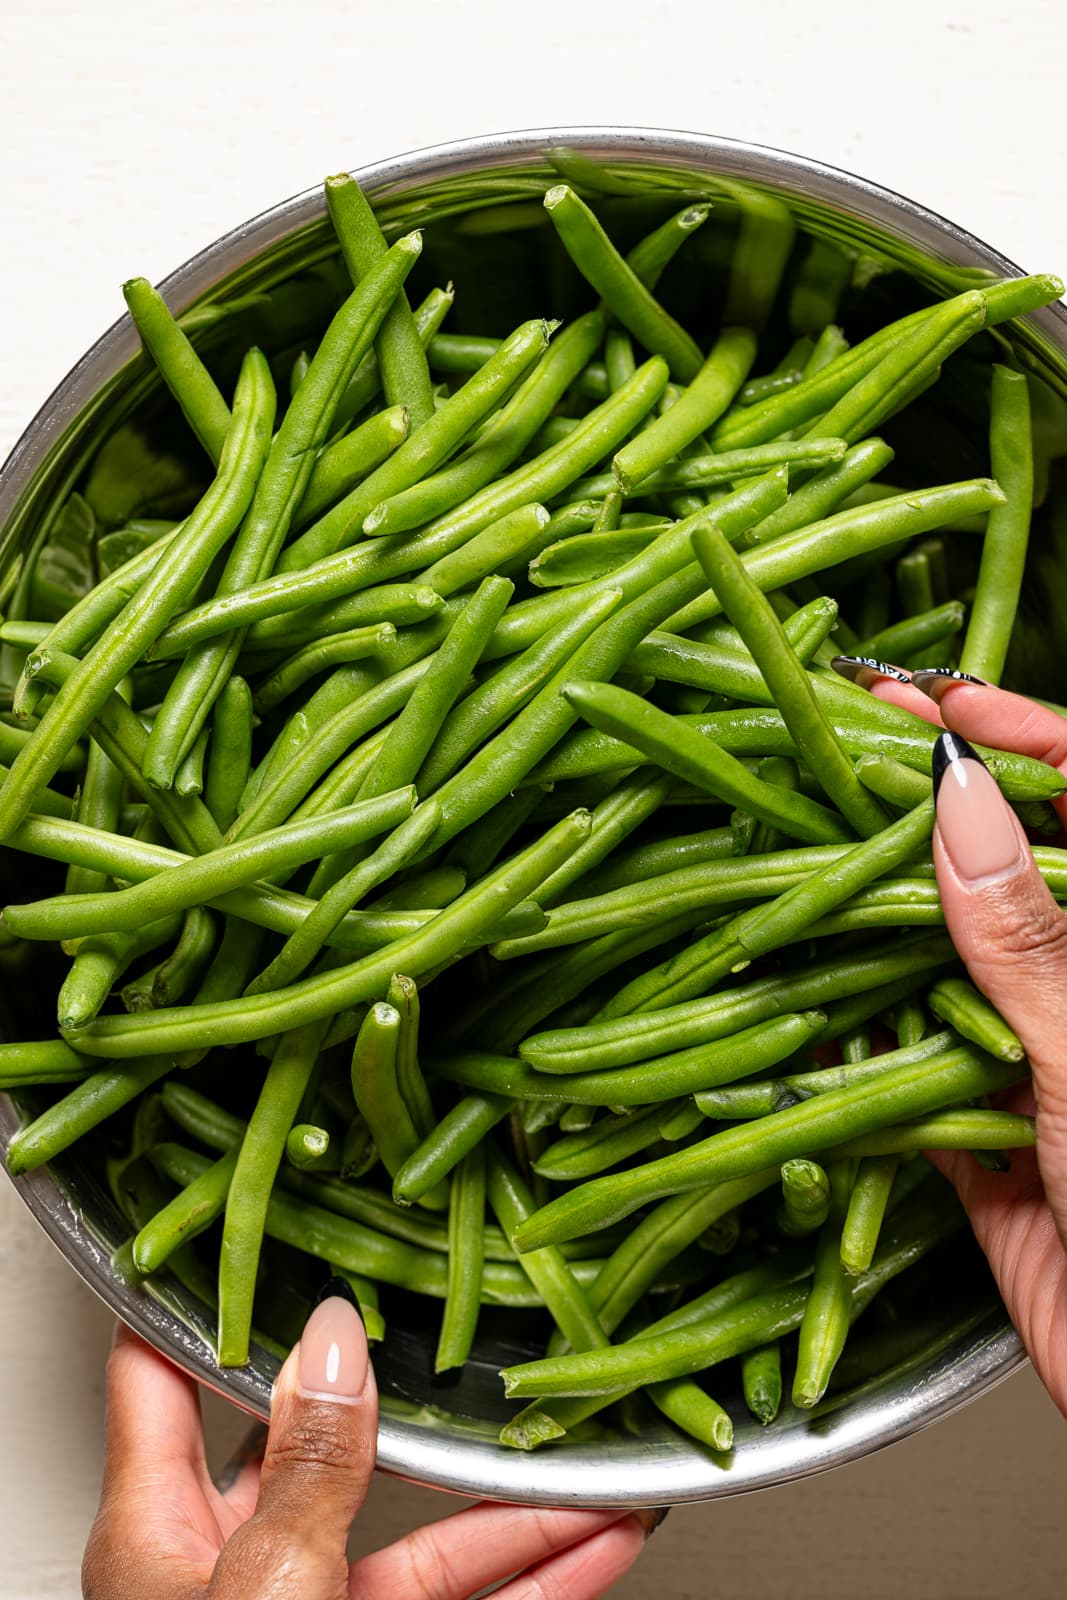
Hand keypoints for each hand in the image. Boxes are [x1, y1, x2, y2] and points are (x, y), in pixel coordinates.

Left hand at [82, 1290, 657, 1598]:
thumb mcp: (262, 1591)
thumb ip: (308, 1465)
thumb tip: (334, 1338)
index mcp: (160, 1526)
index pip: (161, 1367)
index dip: (202, 1281)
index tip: (263, 1209)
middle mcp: (231, 1559)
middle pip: (335, 1444)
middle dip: (427, 1396)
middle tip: (478, 1322)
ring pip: (427, 1531)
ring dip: (519, 1498)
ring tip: (595, 1449)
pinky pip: (468, 1599)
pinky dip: (541, 1573)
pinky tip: (602, 1541)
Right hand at [834, 659, 1066, 1413]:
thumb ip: (1024, 934)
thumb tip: (957, 796)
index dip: (1014, 733)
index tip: (929, 697)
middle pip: (989, 869)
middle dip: (906, 810)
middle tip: (821, 751)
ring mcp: (1026, 1060)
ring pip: (929, 964)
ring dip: (856, 922)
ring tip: (775, 850)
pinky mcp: (977, 1137)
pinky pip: (895, 1068)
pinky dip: (840, 1041)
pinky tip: (783, 1001)